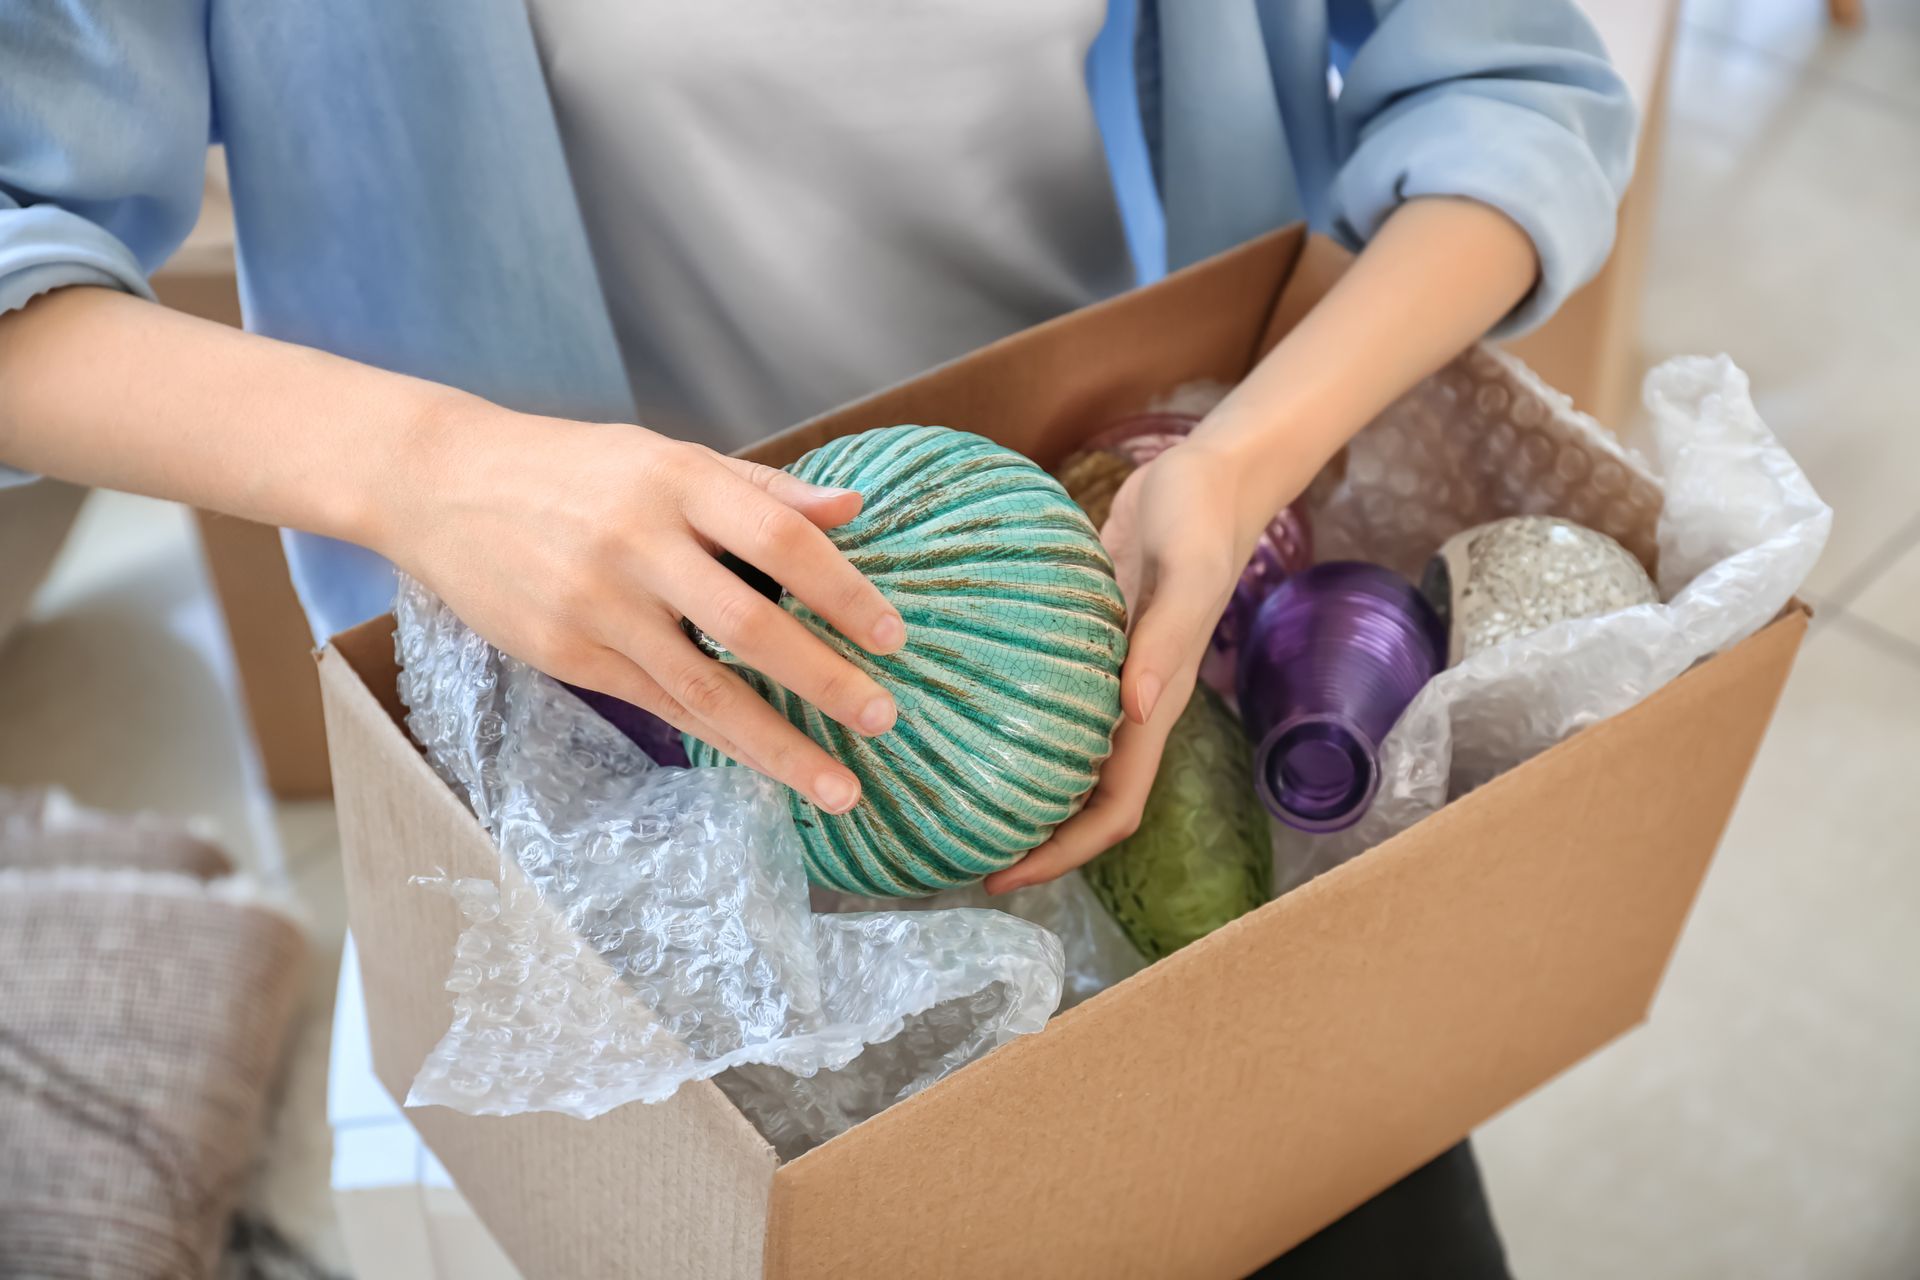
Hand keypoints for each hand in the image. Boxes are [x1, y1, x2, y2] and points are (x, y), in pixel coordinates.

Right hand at [380, 403, 905, 813]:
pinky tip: (766, 765)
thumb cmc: (575, 469)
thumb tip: (854, 507)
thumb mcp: (666, 456)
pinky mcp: (567, 654)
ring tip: (841, 787)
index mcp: (676, 480)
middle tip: (884, 719)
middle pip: (750, 623)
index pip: (780, 539)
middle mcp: (638, 543)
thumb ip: (762, 487)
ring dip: (780, 744)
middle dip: (825, 678)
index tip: (894, 637)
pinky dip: (720, 739)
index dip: (843, 591)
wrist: (442, 484)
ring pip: (705, 688)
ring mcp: (598, 605)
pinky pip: (661, 706)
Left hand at [986, 441, 1260, 892]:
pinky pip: (1049, 705)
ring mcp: (1109, 677)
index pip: (1112, 809)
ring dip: (1019, 791)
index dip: (1063, 854)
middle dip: (1031, 842)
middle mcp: (1130, 706)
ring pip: (1063, 759)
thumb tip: (1138, 712)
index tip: (1003, 878)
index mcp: (1156, 706)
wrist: (1207, 476)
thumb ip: (1165, 640)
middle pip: (1081, 801)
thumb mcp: (1187, 573)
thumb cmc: (1201, 520)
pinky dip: (1013, 727)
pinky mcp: (1087, 643)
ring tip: (950, 804)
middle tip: (958, 857)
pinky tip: (962, 718)